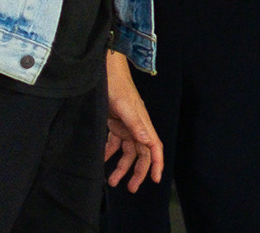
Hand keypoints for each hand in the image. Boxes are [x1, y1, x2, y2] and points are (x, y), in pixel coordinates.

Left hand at [104, 51, 163, 191]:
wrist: (104, 69)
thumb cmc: (116, 85)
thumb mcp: (125, 105)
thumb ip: (136, 124)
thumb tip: (148, 141)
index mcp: (143, 123)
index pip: (154, 147)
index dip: (157, 164)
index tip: (156, 180)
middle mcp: (137, 126)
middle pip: (141, 154)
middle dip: (137, 172)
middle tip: (130, 189)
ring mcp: (126, 124)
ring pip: (127, 151)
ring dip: (122, 166)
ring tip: (111, 181)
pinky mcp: (114, 122)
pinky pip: (115, 142)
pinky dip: (109, 153)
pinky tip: (102, 160)